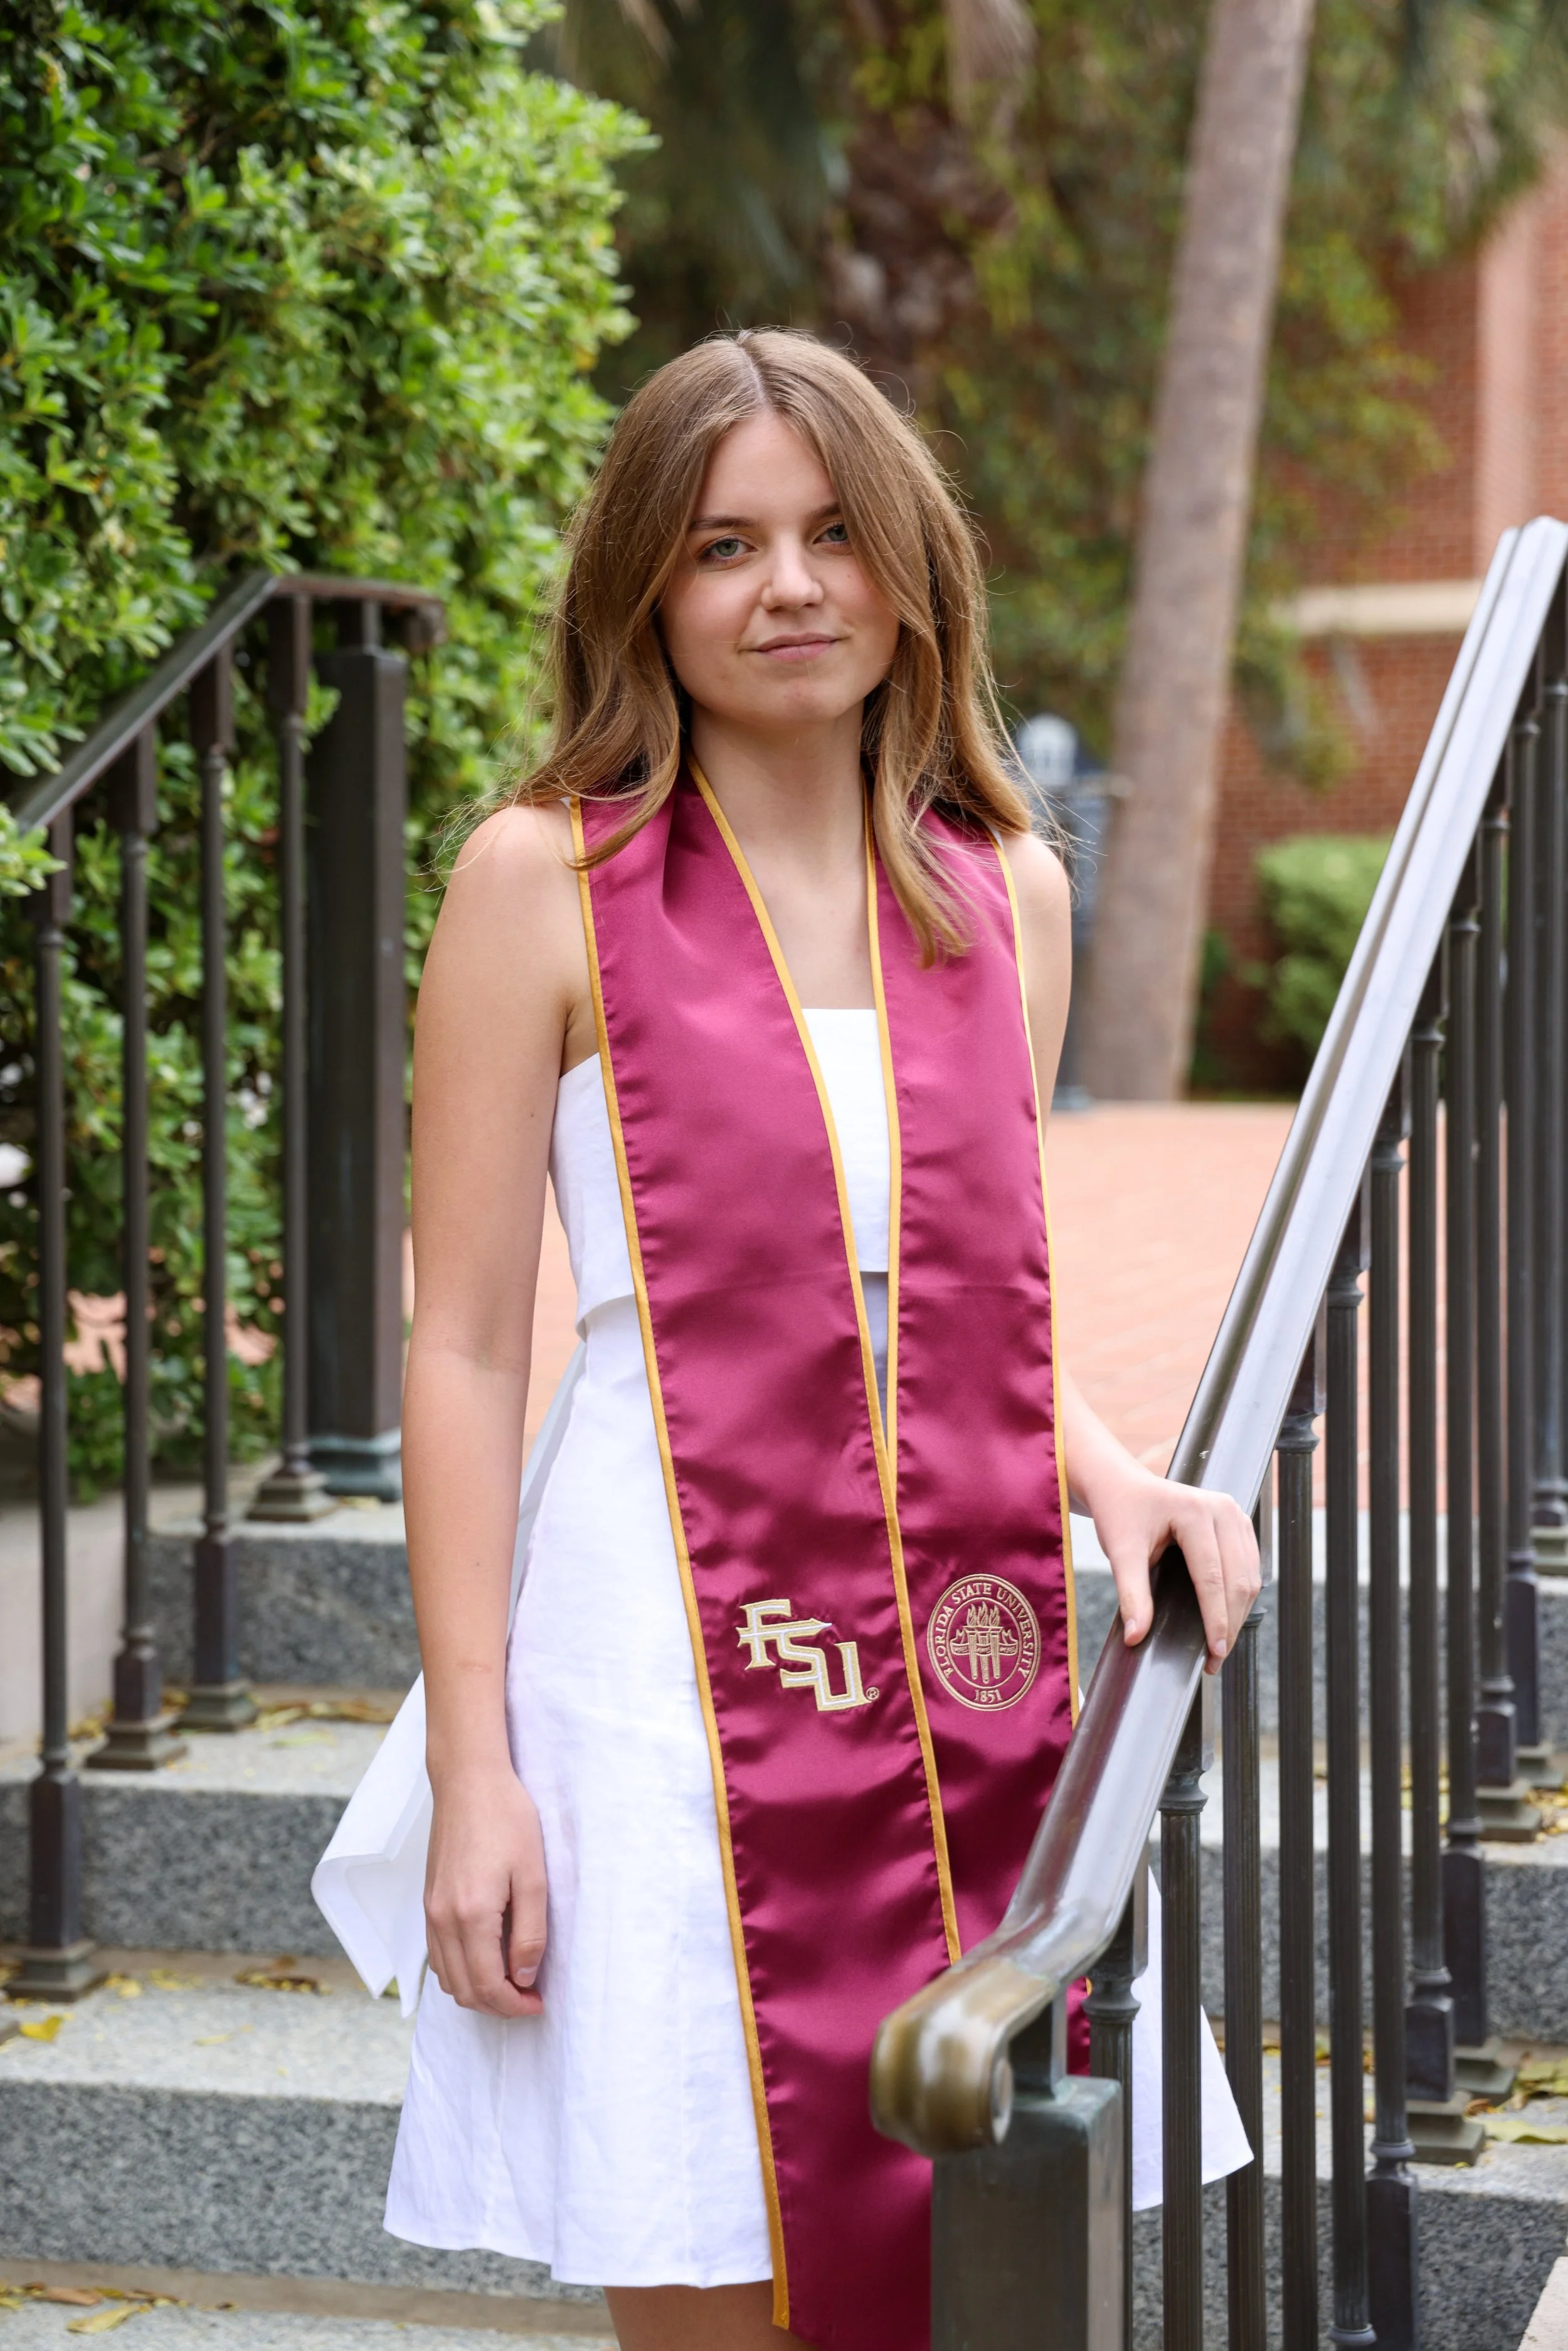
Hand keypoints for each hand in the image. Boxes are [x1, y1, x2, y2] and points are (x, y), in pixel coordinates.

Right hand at [424, 1763, 547, 2015]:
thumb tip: (523, 1977)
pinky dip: (460, 1969)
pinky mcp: (428, 1901)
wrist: (469, 1781)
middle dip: (496, 2006)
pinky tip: (487, 1957)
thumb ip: (529, 1933)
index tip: (539, 2003)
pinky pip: (437, 1954)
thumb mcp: (533, 1876)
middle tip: (528, 1998)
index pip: (487, 1986)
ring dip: (477, 1990)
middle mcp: (442, 1920)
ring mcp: (430, 1911)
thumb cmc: (506, 1819)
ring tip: (511, 1981)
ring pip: (447, 1978)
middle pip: (463, 1991)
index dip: (514, 2006)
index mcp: (470, 1916)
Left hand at [1088, 1465, 1259, 1674]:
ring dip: (1239, 1613)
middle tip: (1215, 1659)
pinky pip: (1249, 1566)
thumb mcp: (1120, 1551)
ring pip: (1249, 1576)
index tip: (1213, 1653)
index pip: (1212, 1577)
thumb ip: (1131, 1594)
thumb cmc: (1120, 1513)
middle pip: (1238, 1580)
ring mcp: (1234, 1513)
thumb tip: (1136, 1637)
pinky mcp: (1237, 1522)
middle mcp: (1222, 1509)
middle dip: (1230, 1623)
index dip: (1215, 1620)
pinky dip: (1241, 1595)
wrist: (1121, 1485)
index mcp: (1195, 1512)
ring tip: (1220, 1644)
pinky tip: (1227, 1616)